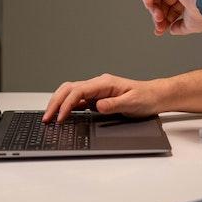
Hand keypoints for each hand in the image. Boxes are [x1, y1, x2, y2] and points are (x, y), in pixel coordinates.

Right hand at [42, 73, 163, 122]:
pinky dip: (67, 106)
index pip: (79, 91)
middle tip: (46, 118)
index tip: (60, 118)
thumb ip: (114, 104)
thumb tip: (97, 106)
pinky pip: (78, 100)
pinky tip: (62, 115)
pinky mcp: (97, 97)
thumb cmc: (145, 97)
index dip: (67, 104)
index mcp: (104, 83)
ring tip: (50, 117)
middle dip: (56, 102)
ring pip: (71, 92)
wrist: (154, 96)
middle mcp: (98, 84)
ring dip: (59, 103)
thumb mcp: (132, 102)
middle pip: (69, 89)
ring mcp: (97, 90)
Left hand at [140, 0, 201, 35]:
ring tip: (158, 16)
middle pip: (160, 2)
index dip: (164, 20)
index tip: (161, 30)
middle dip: (157, 16)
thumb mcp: (191, 25)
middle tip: (159, 25)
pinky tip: (150, 3)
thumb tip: (172, 29)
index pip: (169, 8)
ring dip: (152, 7)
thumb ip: (179, 27)